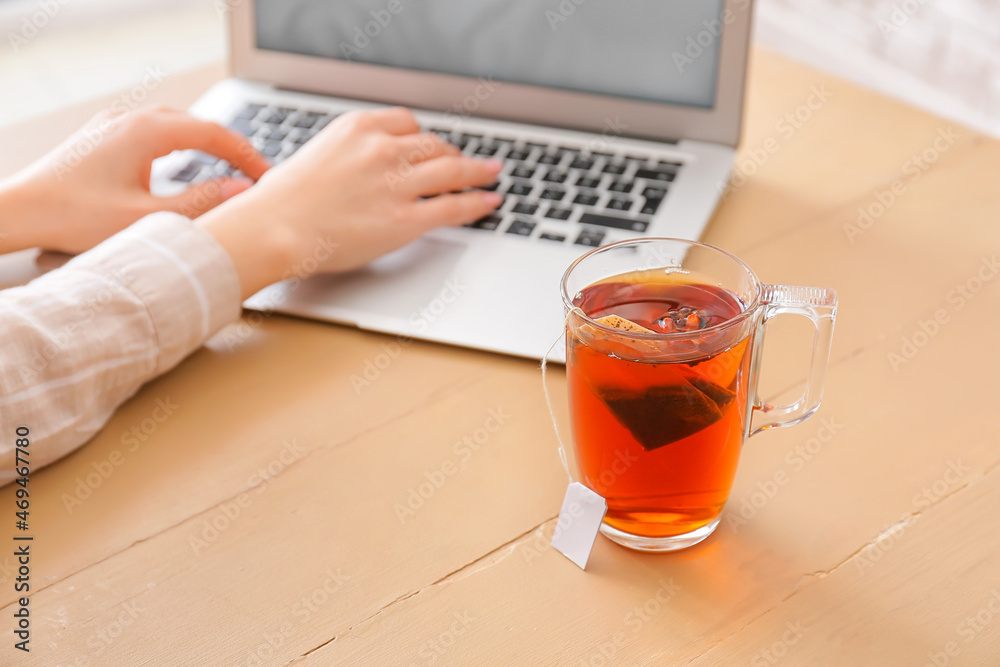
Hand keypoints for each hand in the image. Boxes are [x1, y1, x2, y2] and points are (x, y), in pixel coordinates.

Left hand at [0, 106, 270, 254]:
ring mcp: (114, 125)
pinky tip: (182, 164)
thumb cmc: (74, 216)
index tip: (266, 176)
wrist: (20, 211)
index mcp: (145, 132)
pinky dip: (179, 145)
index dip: (247, 155)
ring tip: (226, 169)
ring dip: (205, 144)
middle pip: (197, 124)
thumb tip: (240, 192)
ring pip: (175, 125)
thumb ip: (201, 204)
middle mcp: (130, 120)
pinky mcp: (102, 137)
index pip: (214, 133)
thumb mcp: (147, 218)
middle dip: (230, 148)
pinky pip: (153, 131)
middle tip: (254, 175)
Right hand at [197, 107, 502, 298]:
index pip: (408, 123)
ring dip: (477, 172)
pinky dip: (477, 202)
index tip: (433, 145)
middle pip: (435, 145)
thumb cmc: (283, 200)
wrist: (273, 228)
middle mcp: (383, 149)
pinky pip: (453, 206)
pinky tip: (489, 201)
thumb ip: (350, 154)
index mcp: (360, 128)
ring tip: (491, 174)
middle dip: (454, 154)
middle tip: (467, 162)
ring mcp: (397, 184)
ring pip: (452, 170)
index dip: (425, 138)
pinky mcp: (405, 219)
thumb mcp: (316, 154)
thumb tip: (369, 166)